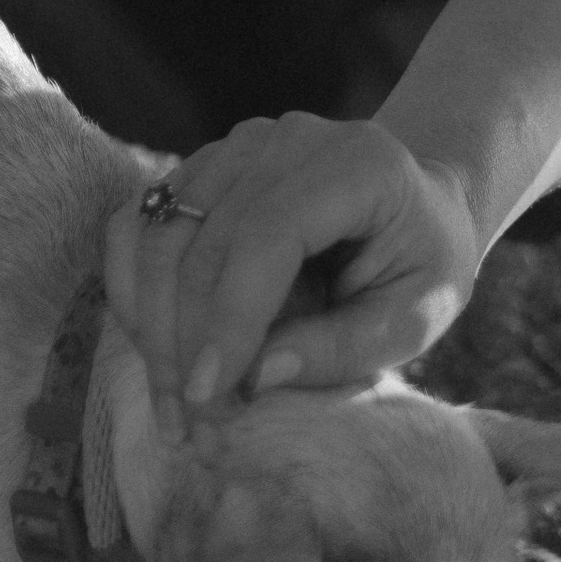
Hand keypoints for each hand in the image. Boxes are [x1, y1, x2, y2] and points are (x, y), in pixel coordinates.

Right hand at [103, 113, 481, 435]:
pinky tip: (156, 347)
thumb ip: (344, 346)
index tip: (208, 395)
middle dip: (183, 338)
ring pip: (159, 231)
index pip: (269, 233)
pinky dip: (136, 290)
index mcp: (358, 165)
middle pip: (203, 237)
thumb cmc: (424, 264)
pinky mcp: (203, 166)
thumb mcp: (417, 317)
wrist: (419, 206)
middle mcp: (289, 139)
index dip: (229, 317)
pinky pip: (140, 223)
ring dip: (151, 323)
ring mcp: (239, 146)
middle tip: (187, 421)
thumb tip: (254, 376)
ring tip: (173, 401)